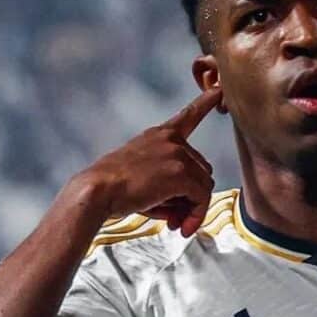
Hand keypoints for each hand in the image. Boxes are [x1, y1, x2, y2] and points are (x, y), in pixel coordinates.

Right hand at [78, 87, 222, 236]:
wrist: (97, 191)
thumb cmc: (114, 190)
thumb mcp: (143, 178)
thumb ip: (170, 186)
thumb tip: (190, 209)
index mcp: (159, 135)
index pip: (188, 116)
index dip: (205, 103)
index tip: (219, 90)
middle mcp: (171, 140)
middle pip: (202, 171)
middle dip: (193, 197)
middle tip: (178, 219)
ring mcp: (177, 154)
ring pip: (204, 186)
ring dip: (194, 208)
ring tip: (176, 224)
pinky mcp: (181, 172)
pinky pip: (201, 198)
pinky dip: (195, 215)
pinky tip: (180, 226)